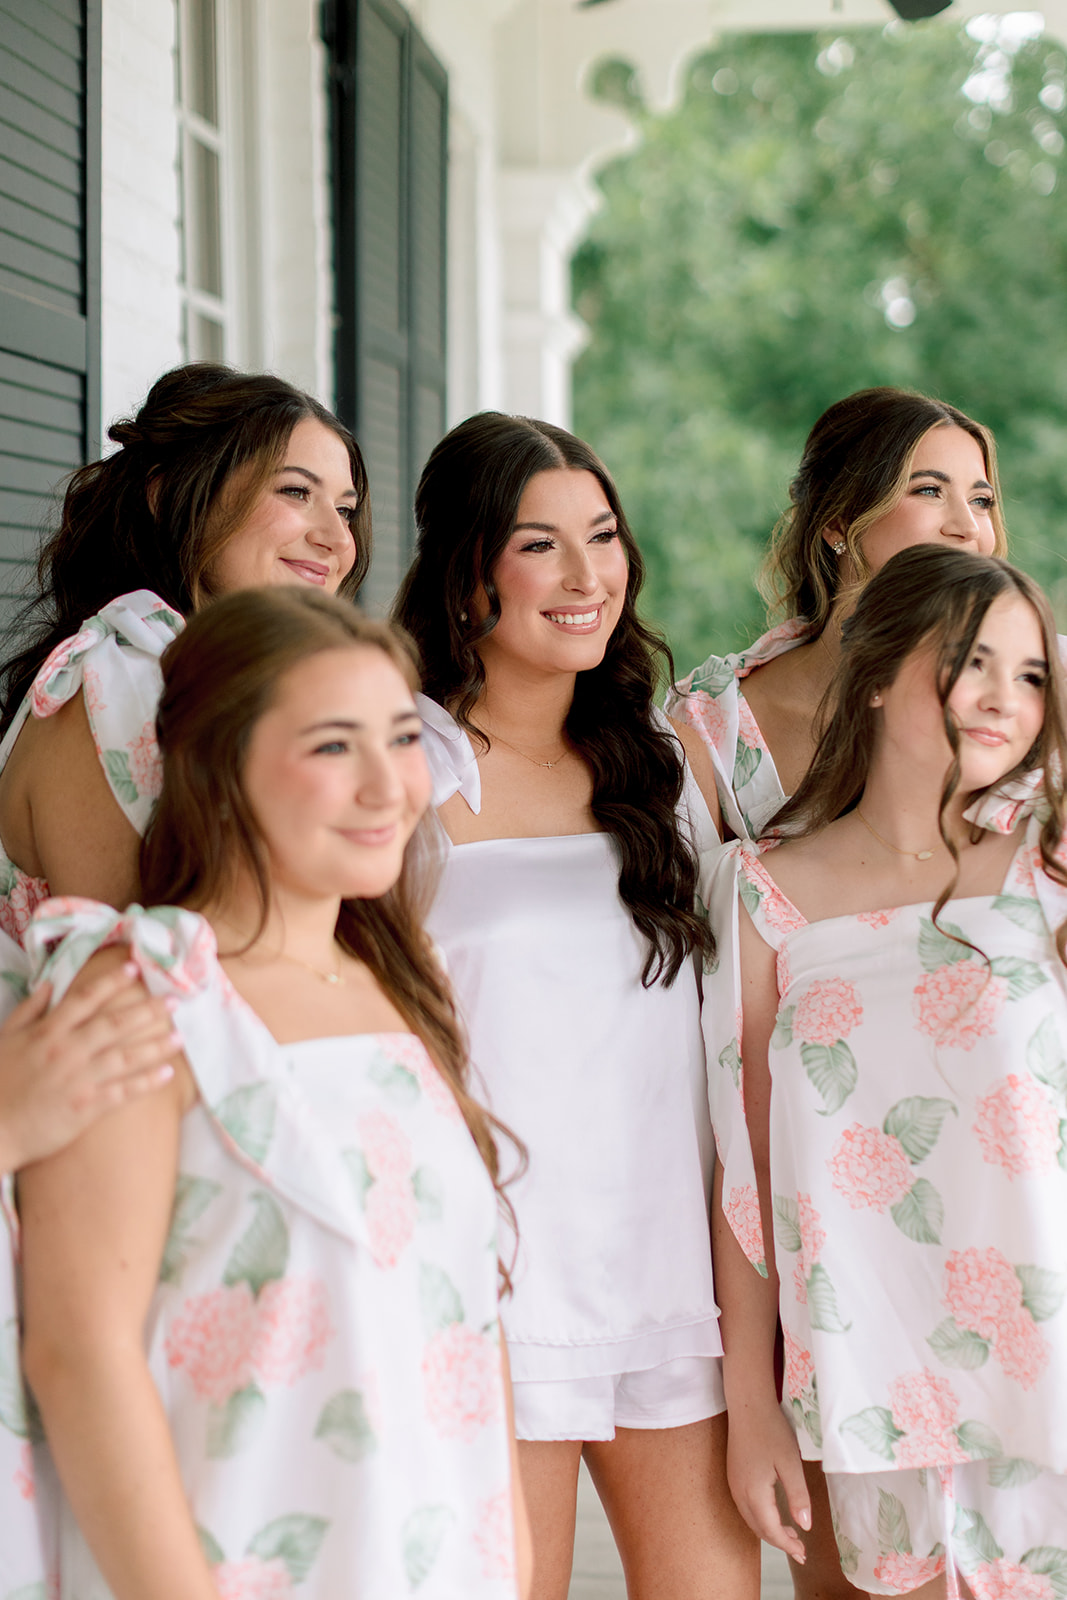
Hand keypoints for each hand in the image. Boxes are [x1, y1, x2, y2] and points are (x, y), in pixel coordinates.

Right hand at [0, 964, 178, 1172]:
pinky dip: (146, 1082)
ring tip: (180, 1036)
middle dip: (147, 1010)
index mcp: (46, 1032)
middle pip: (114, 1024)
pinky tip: (167, 1074)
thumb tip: (48, 983)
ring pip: (125, 1057)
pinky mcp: (85, 1107)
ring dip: (155, 1045)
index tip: (134, 968)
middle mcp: (66, 1051)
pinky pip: (122, 1092)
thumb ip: (29, 1010)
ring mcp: (78, 1079)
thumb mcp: (4, 1038)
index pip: (84, 999)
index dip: (111, 982)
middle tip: (176, 1000)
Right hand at [726, 1396, 811, 1561]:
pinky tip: (773, 1513)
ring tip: (791, 1534)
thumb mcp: (791, 1463)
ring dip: (769, 1531)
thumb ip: (797, 1496)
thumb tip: (804, 1526)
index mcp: (754, 1492)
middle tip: (800, 1549)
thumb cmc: (771, 1431)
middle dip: (779, 1542)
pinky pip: (746, 1507)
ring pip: (750, 1519)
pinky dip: (760, 1518)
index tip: (803, 1555)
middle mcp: (739, 1492)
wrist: (747, 1404)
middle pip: (758, 1529)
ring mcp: (734, 1484)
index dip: (787, 1545)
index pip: (770, 1530)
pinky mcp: (734, 1475)